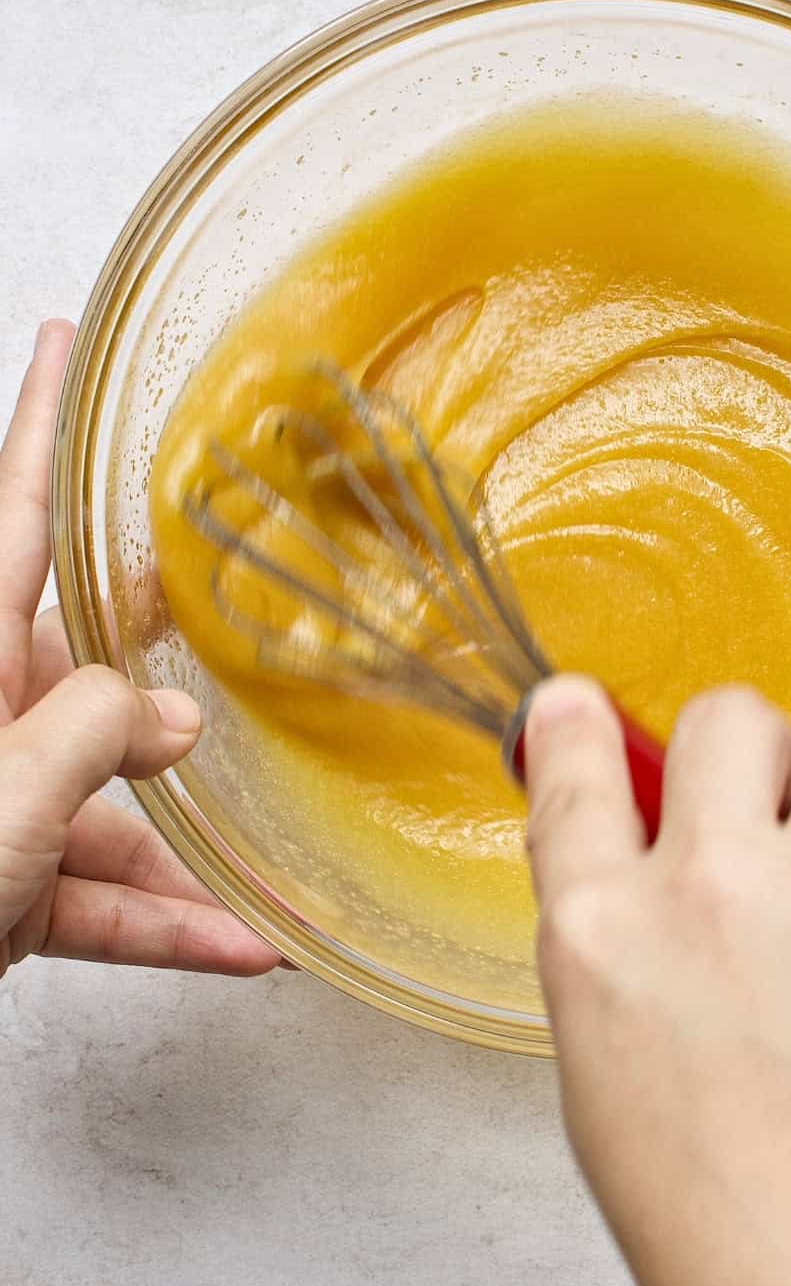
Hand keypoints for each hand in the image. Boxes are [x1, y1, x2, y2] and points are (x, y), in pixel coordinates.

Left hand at [0, 321, 278, 978]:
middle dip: (170, 654)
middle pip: (92, 664)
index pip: (12, 512)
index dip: (39, 418)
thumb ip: (98, 732)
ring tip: (268, 890)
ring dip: (186, 857)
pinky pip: (100, 895)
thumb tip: (176, 716)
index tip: (61, 339)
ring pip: (112, 809)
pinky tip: (241, 946)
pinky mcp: (4, 881)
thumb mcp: (2, 792)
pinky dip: (167, 925)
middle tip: (233, 607)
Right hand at [524, 677, 790, 1285]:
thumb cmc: (725, 1219)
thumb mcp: (611, 1068)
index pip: (571, 772)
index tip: (581, 706)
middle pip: (728, 718)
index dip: (574, 724)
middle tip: (777, 808)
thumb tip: (640, 858)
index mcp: (603, 933)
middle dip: (752, 751)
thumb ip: (620, 940)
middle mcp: (709, 884)